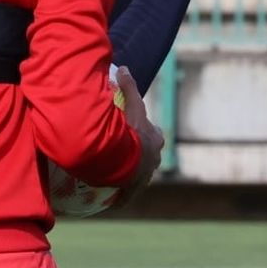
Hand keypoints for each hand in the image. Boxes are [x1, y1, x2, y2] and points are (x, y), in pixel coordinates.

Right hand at [113, 67, 163, 200]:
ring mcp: (144, 176)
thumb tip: (124, 68)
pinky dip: (119, 195)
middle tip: (123, 150)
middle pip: (148, 154)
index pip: (154, 133)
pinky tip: (111, 199)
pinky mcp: (133, 190)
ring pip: (138, 173)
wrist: (126, 160)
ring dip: (129, 173)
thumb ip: (128, 87)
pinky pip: (126, 194)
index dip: (145, 130)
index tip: (134, 128)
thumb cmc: (131, 133)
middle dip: (140, 153)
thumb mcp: (132, 107)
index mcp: (155, 140)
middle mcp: (153, 159)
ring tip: (115, 172)